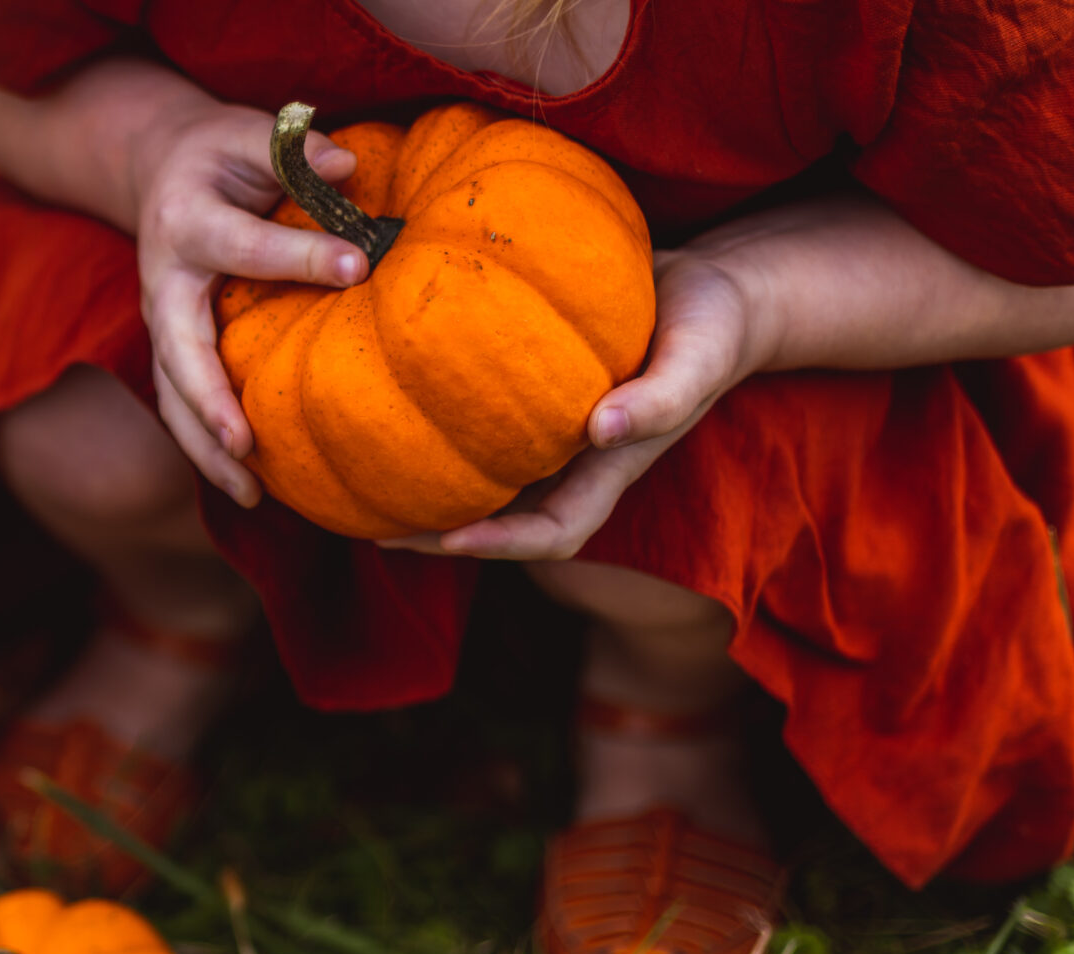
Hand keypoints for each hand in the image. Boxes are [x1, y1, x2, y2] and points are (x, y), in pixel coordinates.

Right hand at [132, 106, 367, 506]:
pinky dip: (208, 448)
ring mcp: (161, 324)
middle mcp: (162, 282)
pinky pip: (182, 406)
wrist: (159, 167)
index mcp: (186, 222)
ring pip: (171, 397)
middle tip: (245, 444)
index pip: (245, 247)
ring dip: (203, 449)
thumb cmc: (220, 154)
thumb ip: (294, 148)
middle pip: (178, 353)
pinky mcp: (170, 350)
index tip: (359, 266)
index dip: (302, 256)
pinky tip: (252, 485)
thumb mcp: (250, 133)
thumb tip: (347, 168)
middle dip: (209, 401)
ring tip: (250, 495)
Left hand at [381, 251, 771, 559]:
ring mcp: (547, 435)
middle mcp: (570, 463)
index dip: (503, 544)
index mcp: (607, 470)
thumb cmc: (711, 328)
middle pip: (499, 520)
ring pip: (479, 479)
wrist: (709, 289)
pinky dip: (434, 428)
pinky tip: (386, 409)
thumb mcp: (697, 358)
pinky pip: (475, 425)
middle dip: (439, 534)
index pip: (553, 532)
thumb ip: (661, 398)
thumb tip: (604, 430)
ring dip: (426, 489)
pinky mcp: (529, 397)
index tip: (451, 539)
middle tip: (375, 530)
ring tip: (362, 485)